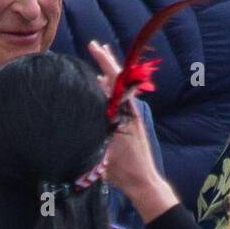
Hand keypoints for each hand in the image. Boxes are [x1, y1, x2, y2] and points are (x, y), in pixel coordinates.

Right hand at [89, 40, 176, 219]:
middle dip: (106, 62)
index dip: (105, 62)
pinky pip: (114, 102)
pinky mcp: (125, 125)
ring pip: (115, 90)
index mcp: (125, 111)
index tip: (94, 47)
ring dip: (105, 75)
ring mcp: (128, 117)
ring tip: (95, 62)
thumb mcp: (107, 145)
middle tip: (94, 45)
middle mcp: (128, 110)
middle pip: (118, 80)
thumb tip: (86, 104)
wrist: (142, 183)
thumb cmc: (125, 168)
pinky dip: (105, 91)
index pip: (115, 80)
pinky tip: (96, 88)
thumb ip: (98, 125)